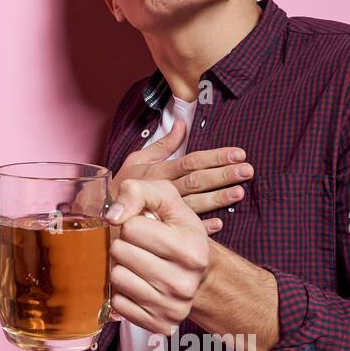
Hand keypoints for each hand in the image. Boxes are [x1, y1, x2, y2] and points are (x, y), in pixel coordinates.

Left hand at [104, 179, 210, 336]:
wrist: (199, 272)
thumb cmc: (177, 231)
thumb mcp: (165, 199)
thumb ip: (137, 192)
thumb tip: (112, 216)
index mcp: (191, 249)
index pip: (131, 228)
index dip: (132, 224)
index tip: (147, 228)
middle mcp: (185, 283)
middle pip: (120, 252)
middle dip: (124, 244)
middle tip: (141, 247)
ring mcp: (173, 308)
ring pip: (116, 279)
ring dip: (121, 267)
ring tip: (139, 264)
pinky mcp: (160, 325)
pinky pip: (118, 304)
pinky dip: (122, 292)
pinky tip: (139, 284)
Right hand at [112, 118, 252, 233]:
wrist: (102, 214)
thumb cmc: (120, 185)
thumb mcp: (137, 160)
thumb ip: (162, 144)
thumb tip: (181, 123)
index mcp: (159, 171)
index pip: (191, 161)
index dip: (215, 157)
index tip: (238, 153)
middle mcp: (163, 189)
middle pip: (197, 180)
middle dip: (223, 175)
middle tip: (247, 170)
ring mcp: (163, 210)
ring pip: (194, 203)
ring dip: (217, 199)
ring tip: (239, 193)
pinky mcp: (161, 227)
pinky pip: (183, 227)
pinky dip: (201, 227)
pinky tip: (219, 224)